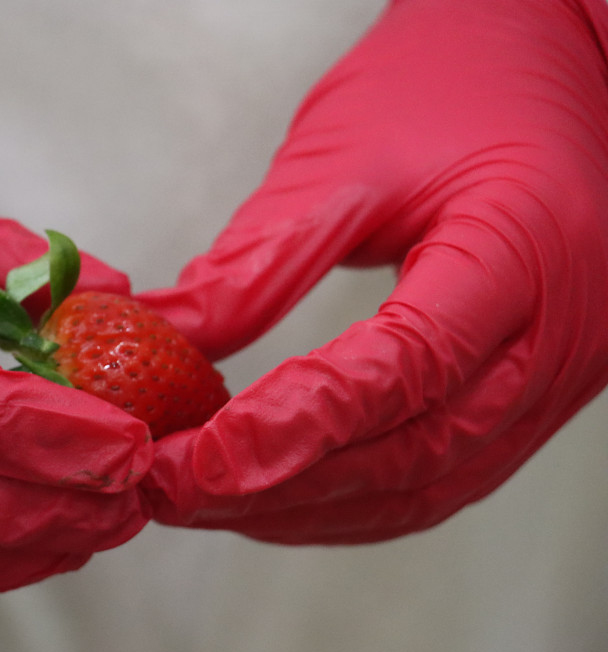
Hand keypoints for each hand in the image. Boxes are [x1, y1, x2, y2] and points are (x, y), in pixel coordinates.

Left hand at [138, 0, 607, 542]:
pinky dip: (345, 499)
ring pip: (422, 486)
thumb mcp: (346, 158)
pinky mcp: (522, 402)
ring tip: (201, 500)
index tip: (197, 456)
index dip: (297, 424)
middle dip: (279, 485)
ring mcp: (550, 382)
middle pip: (413, 451)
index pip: (408, 365)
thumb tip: (161, 339)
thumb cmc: (449, 91)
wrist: (541, 77)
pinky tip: (271, 497)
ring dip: (303, 508)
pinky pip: (435, 479)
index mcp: (524, 247)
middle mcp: (557, 338)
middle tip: (171, 489)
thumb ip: (259, 260)